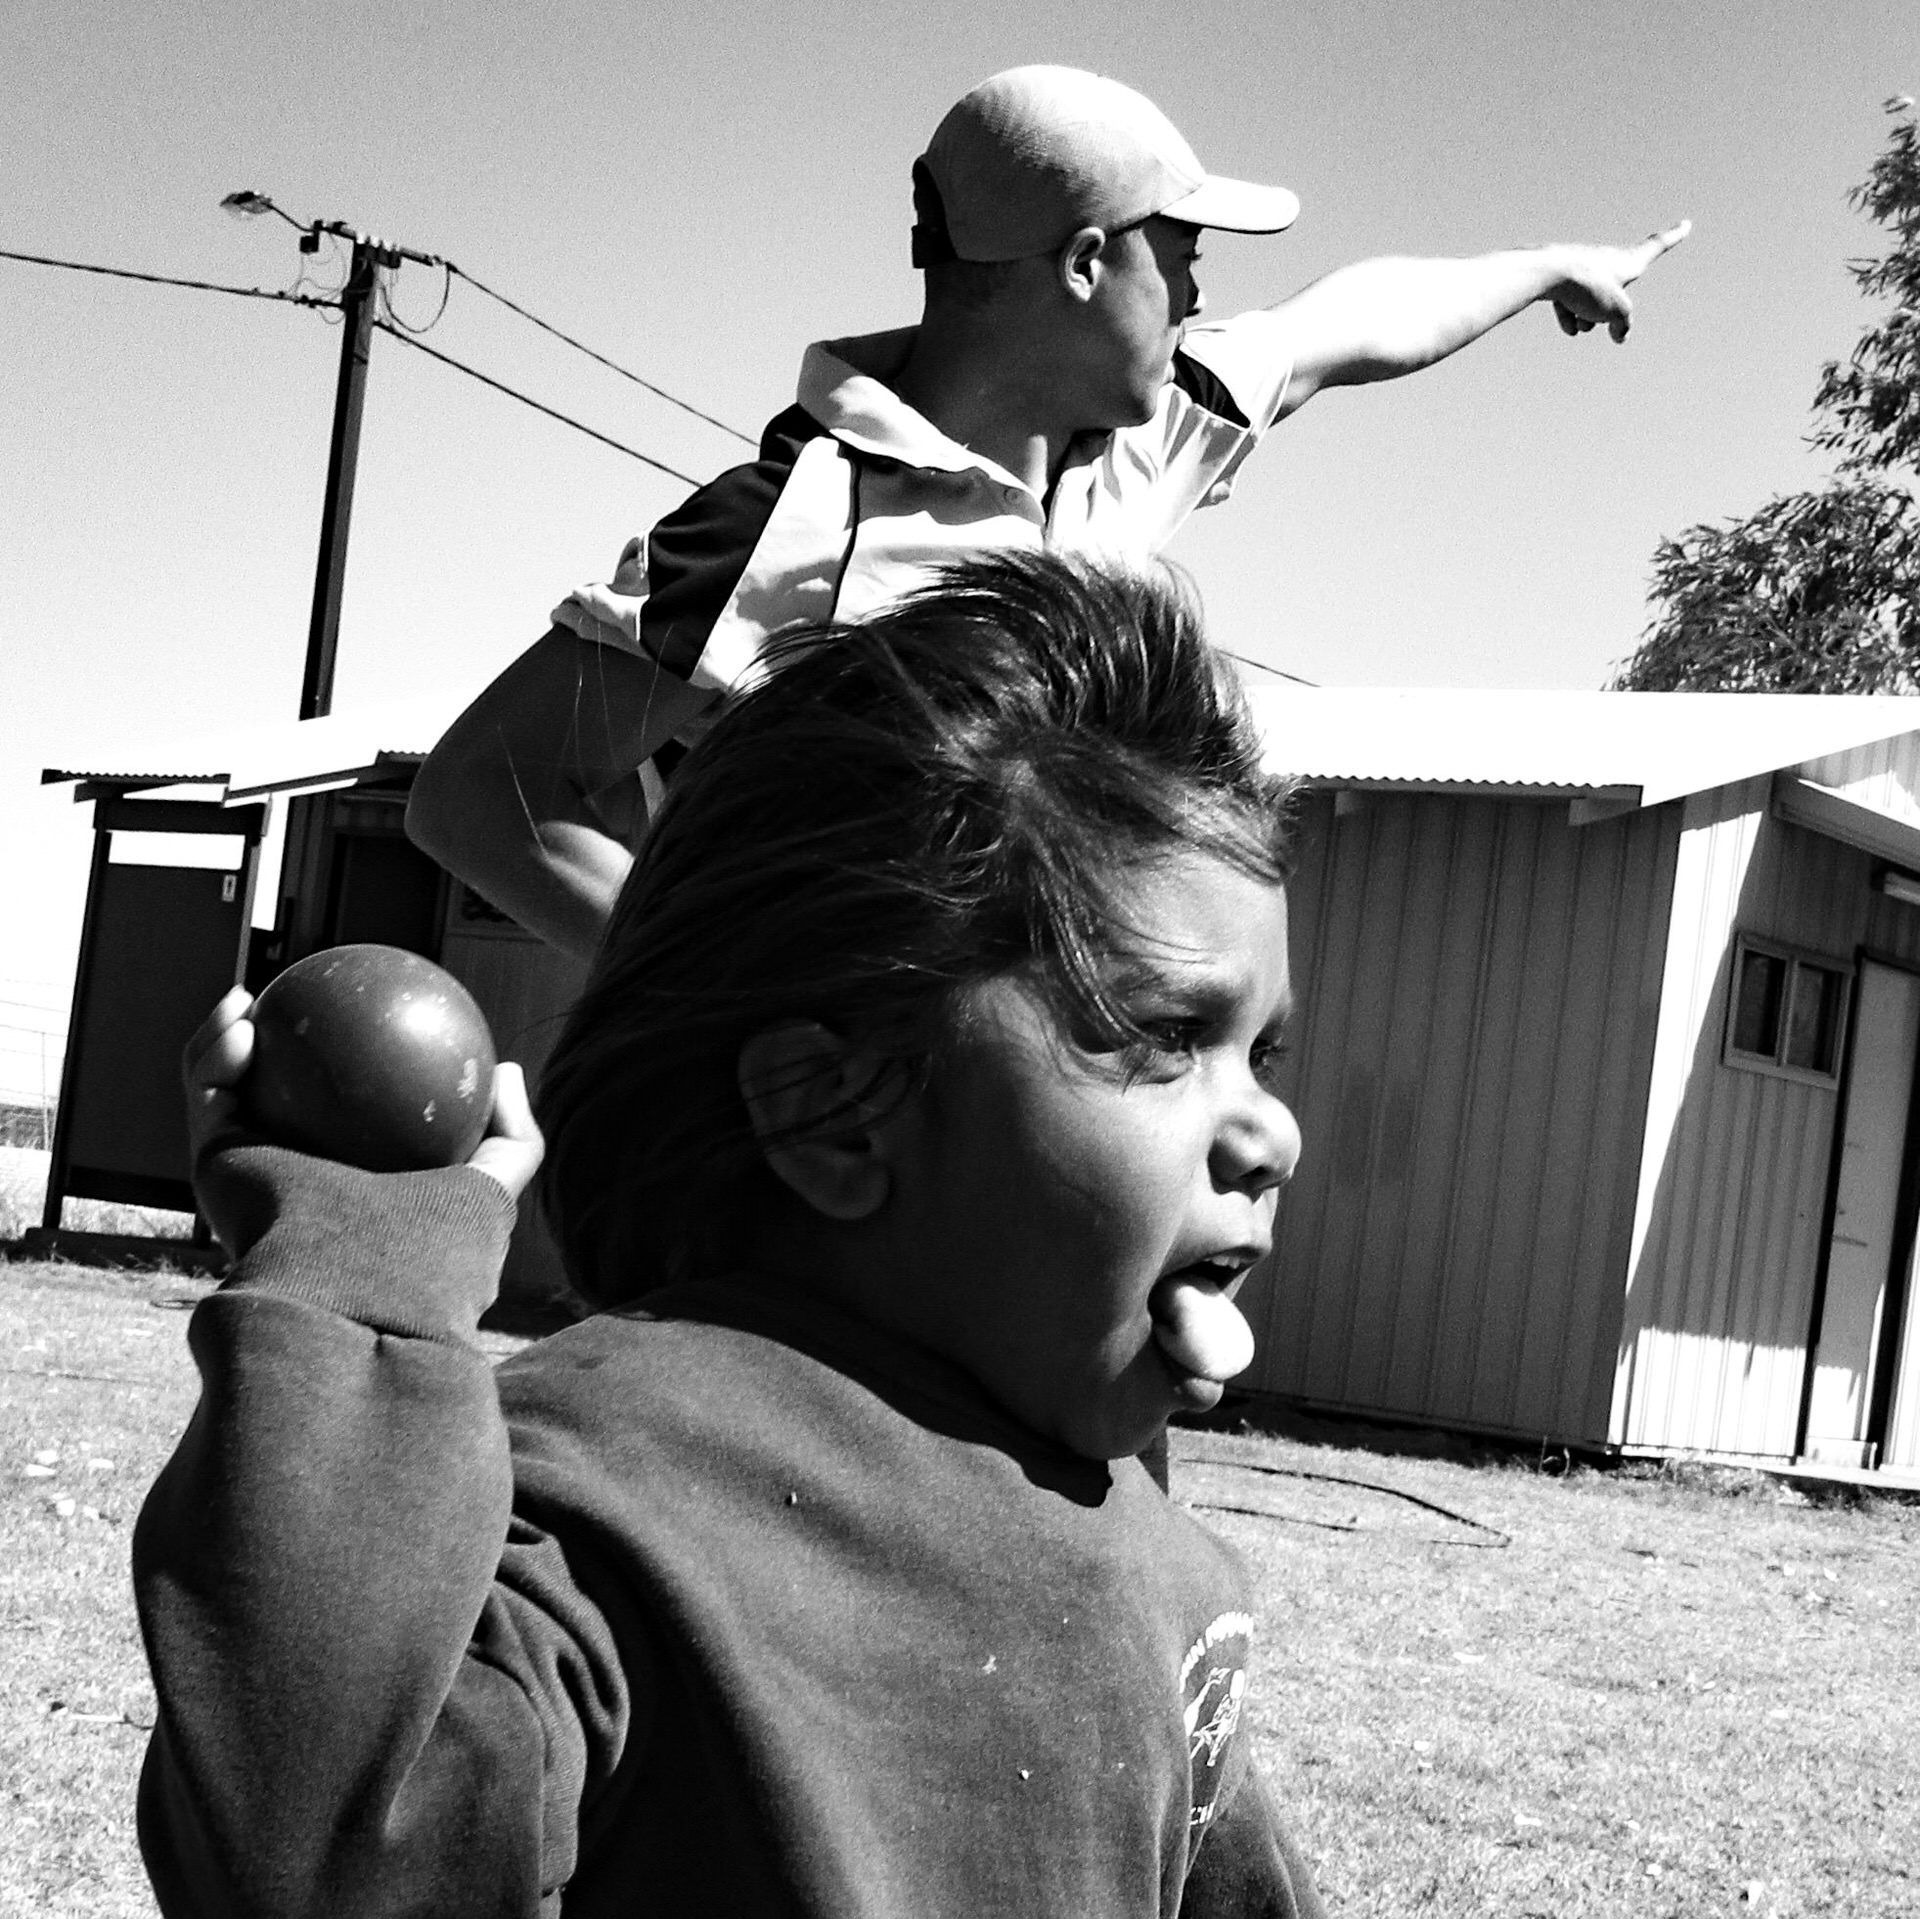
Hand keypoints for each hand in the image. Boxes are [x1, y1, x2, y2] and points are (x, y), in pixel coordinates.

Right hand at [182, 987, 546, 1230]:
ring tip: (256, 995)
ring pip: (231, 1085)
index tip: (374, 1011)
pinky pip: (208, 1092)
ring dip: (234, 1034)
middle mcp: (301, 1173)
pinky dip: (214, 1049)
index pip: (354, 1112)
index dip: (357, 1061)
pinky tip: (241, 1015)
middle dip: (283, 1044)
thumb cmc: (438, 1243)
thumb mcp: (495, 1183)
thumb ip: (513, 1133)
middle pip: (284, 1095)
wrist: (365, 1288)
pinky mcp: (215, 1162)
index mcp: (360, 1178)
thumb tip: (507, 1071)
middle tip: (306, 996)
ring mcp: (253, 1168)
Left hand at [1549, 220, 1690, 341]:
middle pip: (1614, 296)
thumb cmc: (1587, 284)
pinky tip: (1568, 325)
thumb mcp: (1616, 310)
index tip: (1687, 224)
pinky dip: (1570, 316)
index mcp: (1629, 259)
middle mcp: (1607, 259)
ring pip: (1591, 304)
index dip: (1675, 237)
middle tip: (1595, 307)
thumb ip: (1624, 324)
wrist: (1544, 274)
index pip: (1658, 245)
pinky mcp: (1561, 279)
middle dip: (1605, 310)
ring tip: (1579, 312)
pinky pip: (1571, 306)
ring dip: (1587, 316)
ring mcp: (1583, 268)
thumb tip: (1620, 336)